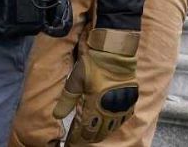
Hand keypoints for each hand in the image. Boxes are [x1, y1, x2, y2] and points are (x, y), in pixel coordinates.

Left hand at [53, 28, 138, 143]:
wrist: (115, 50)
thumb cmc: (93, 63)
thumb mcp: (75, 79)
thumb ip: (67, 99)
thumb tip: (57, 116)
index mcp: (95, 105)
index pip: (85, 128)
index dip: (78, 137)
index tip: (72, 141)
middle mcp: (109, 108)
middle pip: (98, 130)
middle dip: (89, 137)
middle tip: (82, 139)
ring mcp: (121, 104)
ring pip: (112, 126)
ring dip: (102, 132)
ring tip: (95, 136)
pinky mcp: (130, 98)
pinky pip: (124, 117)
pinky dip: (116, 123)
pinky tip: (112, 125)